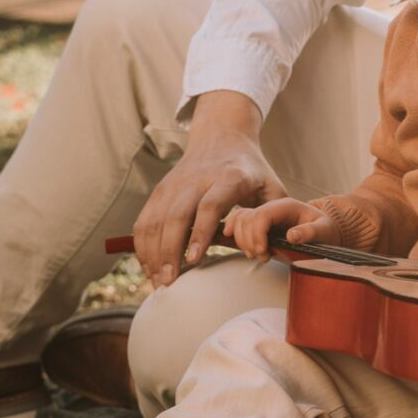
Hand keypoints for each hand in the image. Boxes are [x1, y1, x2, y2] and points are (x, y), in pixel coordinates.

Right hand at [133, 91, 285, 285]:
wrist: (223, 136)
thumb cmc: (251, 169)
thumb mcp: (271, 186)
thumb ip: (275, 216)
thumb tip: (269, 250)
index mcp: (229, 177)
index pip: (210, 205)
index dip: (201, 232)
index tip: (194, 259)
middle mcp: (198, 179)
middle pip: (177, 215)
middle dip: (170, 251)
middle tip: (170, 281)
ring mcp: (175, 184)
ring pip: (156, 219)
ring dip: (153, 252)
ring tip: (158, 281)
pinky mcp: (161, 189)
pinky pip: (145, 219)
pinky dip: (143, 244)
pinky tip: (149, 266)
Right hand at [227, 196, 340, 259]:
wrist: (323, 230)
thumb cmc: (325, 229)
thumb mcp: (324, 230)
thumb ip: (310, 232)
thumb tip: (292, 236)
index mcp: (287, 206)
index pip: (262, 215)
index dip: (257, 235)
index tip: (262, 252)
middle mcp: (273, 207)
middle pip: (247, 219)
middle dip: (250, 241)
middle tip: (263, 257)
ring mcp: (265, 213)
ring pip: (240, 220)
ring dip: (243, 241)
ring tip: (258, 255)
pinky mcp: (259, 222)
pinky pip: (239, 221)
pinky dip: (236, 233)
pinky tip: (239, 244)